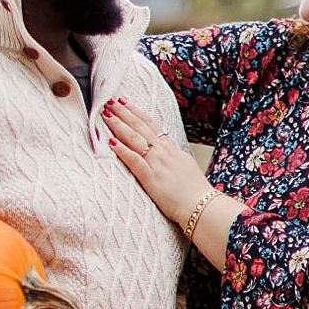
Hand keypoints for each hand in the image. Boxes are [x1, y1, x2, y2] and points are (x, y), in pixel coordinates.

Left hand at [103, 97, 208, 225]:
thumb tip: (168, 153)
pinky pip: (134, 160)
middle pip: (141, 127)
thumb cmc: (195, 192)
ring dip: (119, 125)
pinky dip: (122, 150)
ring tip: (106, 115)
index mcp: (172, 150)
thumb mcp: (186, 167)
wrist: (202, 206)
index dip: (137, 113)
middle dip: (124, 113)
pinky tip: (111, 142)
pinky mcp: (151, 178)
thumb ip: (174, 158)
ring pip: (135, 139)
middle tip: (109, 102)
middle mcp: (164, 153)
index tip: (125, 103)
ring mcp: (157, 164)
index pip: (152, 126)